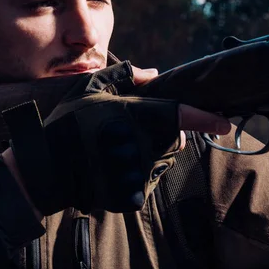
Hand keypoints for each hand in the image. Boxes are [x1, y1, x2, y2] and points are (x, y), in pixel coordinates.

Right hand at [1, 61, 229, 216]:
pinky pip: (145, 183)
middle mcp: (143, 145)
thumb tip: (155, 73)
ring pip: (160, 162)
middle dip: (161, 135)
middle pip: (172, 140)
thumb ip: (124, 76)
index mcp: (136, 116)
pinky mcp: (133, 196)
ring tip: (114, 152)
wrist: (45, 167)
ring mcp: (139, 173)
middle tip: (129, 133)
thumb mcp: (89, 88)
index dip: (206, 119)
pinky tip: (110, 170)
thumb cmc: (67, 123)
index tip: (223, 123)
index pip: (181, 116)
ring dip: (147, 156)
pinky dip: (134, 177)